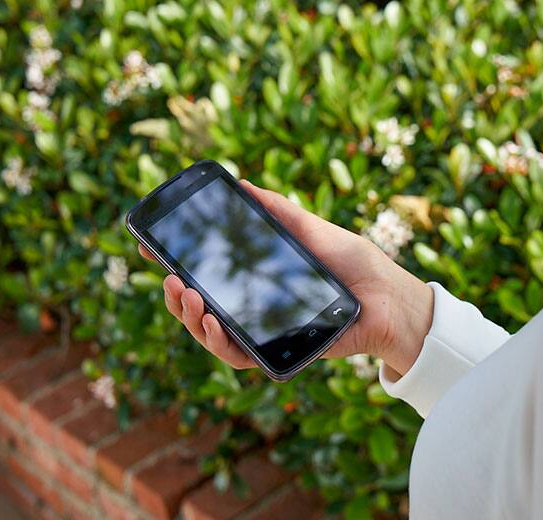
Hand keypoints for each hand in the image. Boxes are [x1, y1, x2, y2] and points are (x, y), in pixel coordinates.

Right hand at [138, 179, 432, 376]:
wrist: (390, 298)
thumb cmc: (355, 264)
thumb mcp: (312, 229)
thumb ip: (278, 212)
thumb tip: (242, 185)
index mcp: (257, 280)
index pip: (208, 275)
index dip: (177, 264)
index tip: (151, 246)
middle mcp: (255, 308)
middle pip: (201, 310)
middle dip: (176, 297)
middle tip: (170, 277)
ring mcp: (266, 333)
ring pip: (212, 336)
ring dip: (190, 320)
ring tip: (187, 297)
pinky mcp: (280, 354)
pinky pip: (240, 356)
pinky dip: (220, 342)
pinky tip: (212, 322)